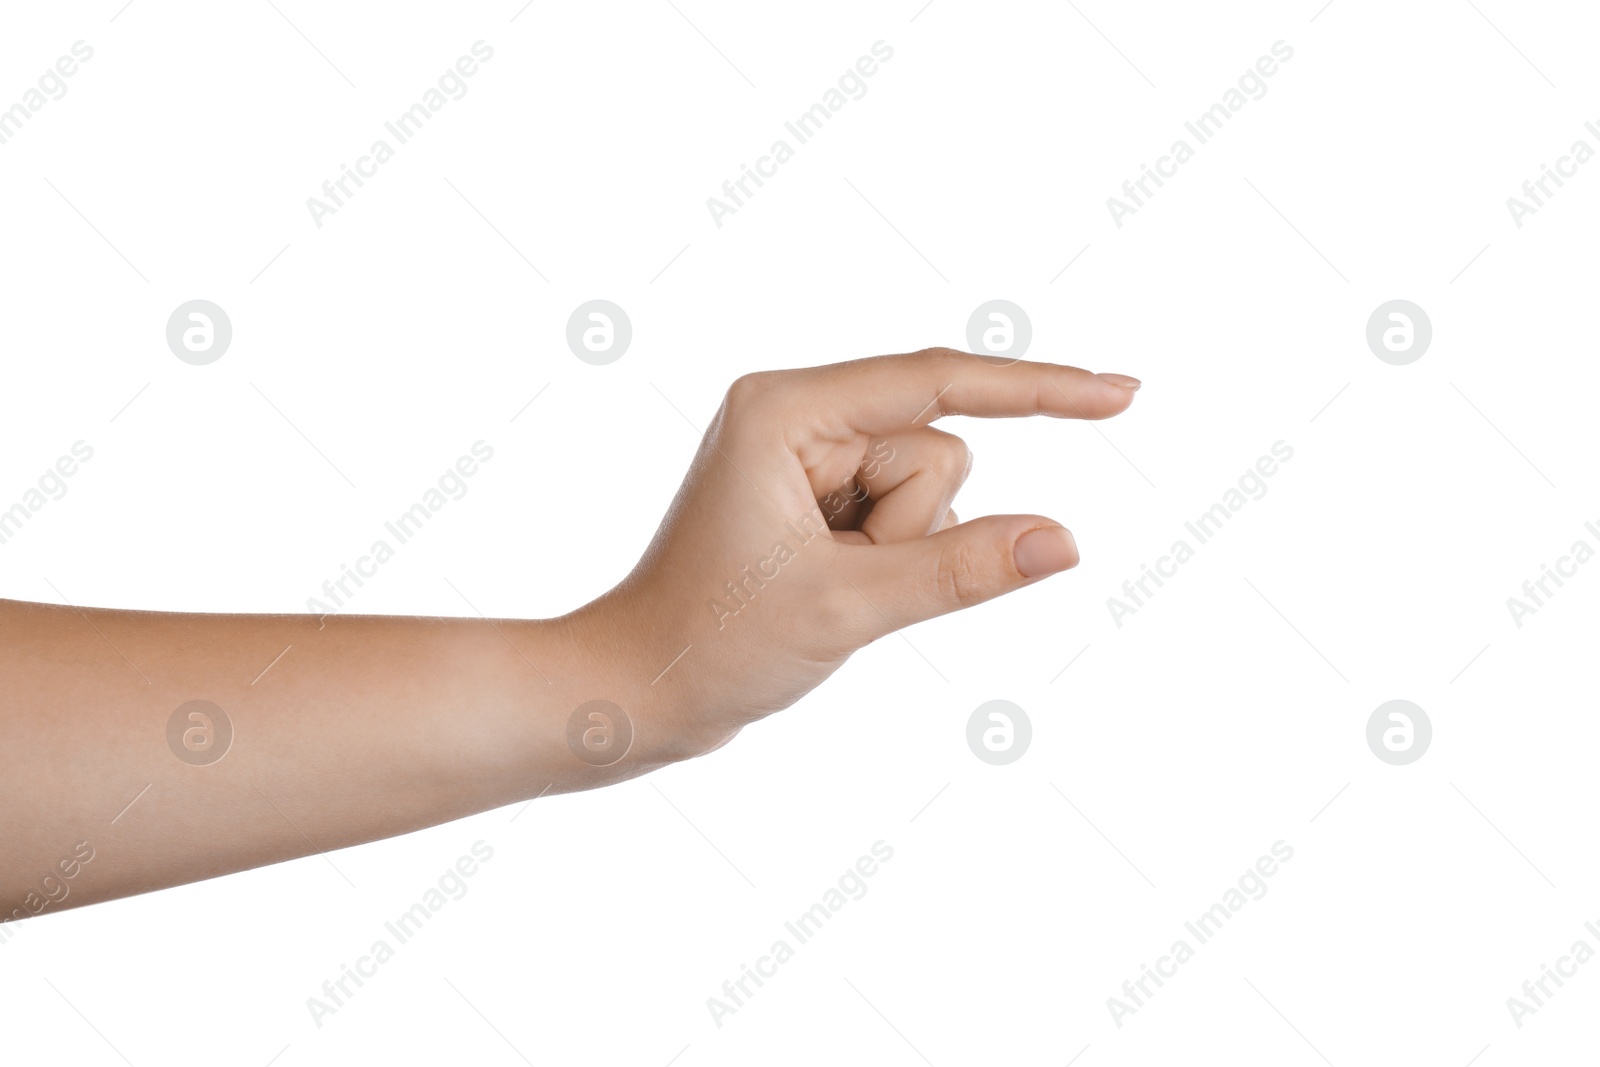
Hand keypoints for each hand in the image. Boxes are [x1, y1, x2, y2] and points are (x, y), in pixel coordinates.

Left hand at [570, 347, 1140, 759]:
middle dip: (911, 530)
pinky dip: (888, 561)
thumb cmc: (712, 644)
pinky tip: (818, 588)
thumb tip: (1065, 541)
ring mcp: (806, 454)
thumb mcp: (847, 607)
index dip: (1038, 390)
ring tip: (817, 588)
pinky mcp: (814, 495)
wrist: (637, 691)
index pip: (938, 383)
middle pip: (937, 450)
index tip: (1121, 394)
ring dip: (897, 553)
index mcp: (786, 409)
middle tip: (831, 579)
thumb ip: (962, 570)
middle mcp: (796, 413)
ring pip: (929, 490)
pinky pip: (905, 518)